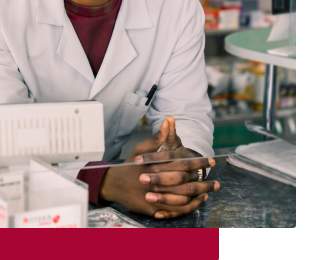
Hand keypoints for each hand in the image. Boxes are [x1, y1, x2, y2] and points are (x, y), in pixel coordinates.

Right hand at [99, 117, 217, 218]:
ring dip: (198, 195)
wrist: (113, 184)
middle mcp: (155, 181)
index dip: (198, 162)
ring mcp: (154, 195)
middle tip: (217, 182)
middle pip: (185, 183)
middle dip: (203, 182)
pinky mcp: (153, 208)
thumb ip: (157, 138)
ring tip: (210, 192)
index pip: (182, 163)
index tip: (211, 161)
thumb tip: (169, 120)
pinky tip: (197, 202)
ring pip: (182, 198)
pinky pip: (175, 210)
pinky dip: (189, 206)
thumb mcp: (141, 149)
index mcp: (154, 165)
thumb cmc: (129, 165)